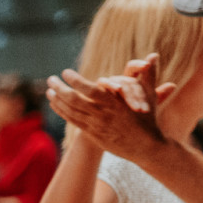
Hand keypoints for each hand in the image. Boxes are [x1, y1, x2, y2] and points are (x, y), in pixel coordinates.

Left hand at [45, 55, 168, 160]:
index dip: (75, 81)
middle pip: (74, 100)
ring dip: (57, 100)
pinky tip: (54, 103)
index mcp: (115, 103)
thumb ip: (149, 74)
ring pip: (71, 112)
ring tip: (49, 90)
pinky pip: (73, 121)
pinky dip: (62, 111)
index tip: (66, 72)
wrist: (146, 147)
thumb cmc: (148, 119)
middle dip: (60, 89)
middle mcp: (103, 114)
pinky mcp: (92, 134)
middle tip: (50, 79)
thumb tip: (154, 54)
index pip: (90, 90)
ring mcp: (96, 126)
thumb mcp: (149, 95)